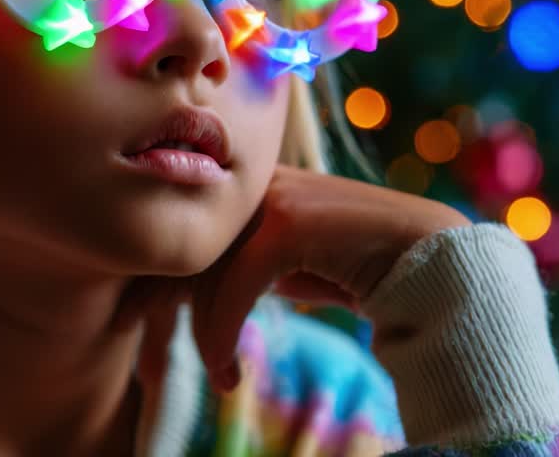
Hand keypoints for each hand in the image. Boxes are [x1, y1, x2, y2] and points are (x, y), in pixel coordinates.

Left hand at [118, 164, 469, 393]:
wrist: (429, 257)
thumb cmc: (355, 264)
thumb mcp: (286, 266)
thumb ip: (242, 265)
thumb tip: (187, 296)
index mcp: (247, 186)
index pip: (185, 230)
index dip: (153, 272)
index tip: (130, 312)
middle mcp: (252, 183)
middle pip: (185, 246)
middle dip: (154, 295)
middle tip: (129, 329)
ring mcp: (270, 198)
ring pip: (206, 273)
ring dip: (205, 335)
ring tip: (220, 375)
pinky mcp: (288, 223)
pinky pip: (234, 289)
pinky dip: (223, 336)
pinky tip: (230, 371)